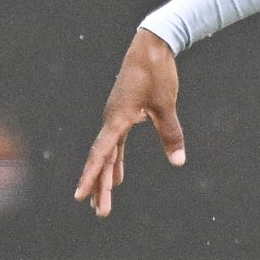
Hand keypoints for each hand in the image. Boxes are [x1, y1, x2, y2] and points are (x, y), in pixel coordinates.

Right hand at [74, 29, 185, 217]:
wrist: (151, 46)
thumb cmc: (157, 73)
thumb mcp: (166, 106)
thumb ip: (171, 134)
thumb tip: (178, 161)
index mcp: (117, 118)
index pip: (101, 154)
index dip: (91, 177)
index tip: (81, 196)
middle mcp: (111, 120)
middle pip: (102, 159)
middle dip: (100, 187)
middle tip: (101, 213)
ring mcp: (115, 118)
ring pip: (107, 154)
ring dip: (106, 177)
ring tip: (103, 202)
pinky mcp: (123, 116)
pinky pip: (115, 144)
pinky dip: (116, 161)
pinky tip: (117, 178)